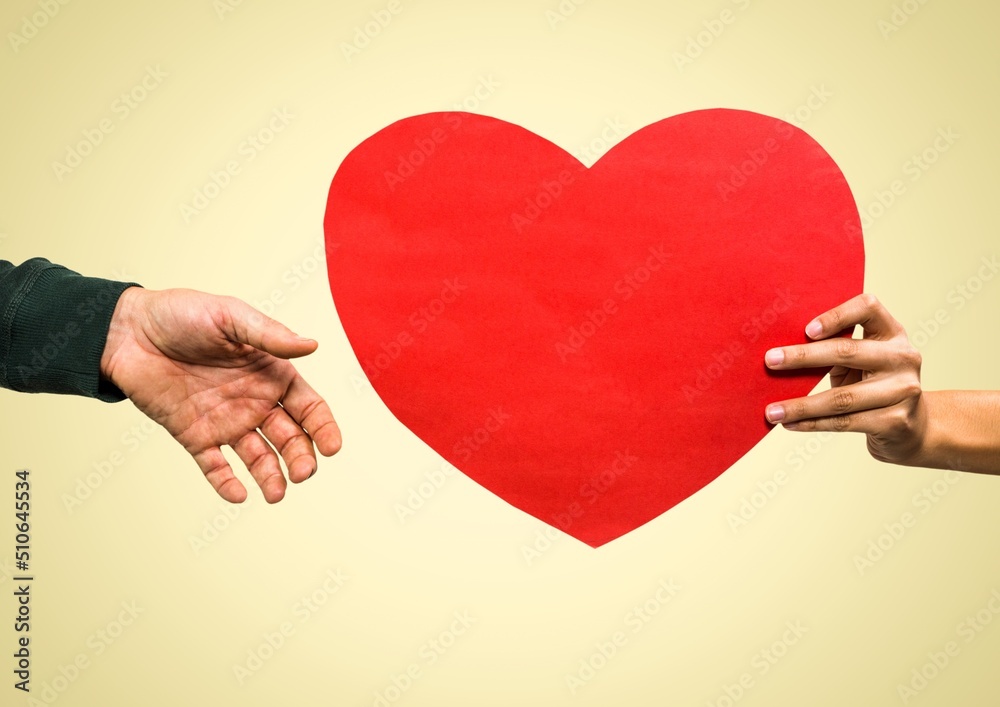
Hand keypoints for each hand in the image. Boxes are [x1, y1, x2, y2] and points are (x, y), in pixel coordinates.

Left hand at [100, 287, 341, 502]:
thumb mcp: (230, 316)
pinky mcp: (195, 436)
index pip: (309, 408)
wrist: (127, 331)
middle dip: (301, 458)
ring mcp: (226, 422)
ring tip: (276, 493)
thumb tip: (311, 346)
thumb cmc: (182, 314)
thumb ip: (270, 335)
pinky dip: (227, 483)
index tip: (332, 447)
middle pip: (290, 438)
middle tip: (302, 472)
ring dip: (271, 477)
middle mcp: (255, 402)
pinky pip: (215, 466)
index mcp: (272, 374)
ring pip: (258, 458)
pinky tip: (238, 495)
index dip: (324, 428)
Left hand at [762, 294, 927, 463]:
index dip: (837, 315)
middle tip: (770, 361)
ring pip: (842, 397)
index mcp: (891, 332)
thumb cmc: (872, 385)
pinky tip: (790, 424)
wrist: (911, 428)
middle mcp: (902, 357)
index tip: (807, 329)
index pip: (868, 308)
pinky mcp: (896, 421)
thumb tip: (779, 354)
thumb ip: (833, 351)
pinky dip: (812, 424)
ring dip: (800, 405)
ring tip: (772, 411)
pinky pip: (845, 422)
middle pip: (847, 351)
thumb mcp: (859, 361)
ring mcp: (903, 390)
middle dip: (802, 356)